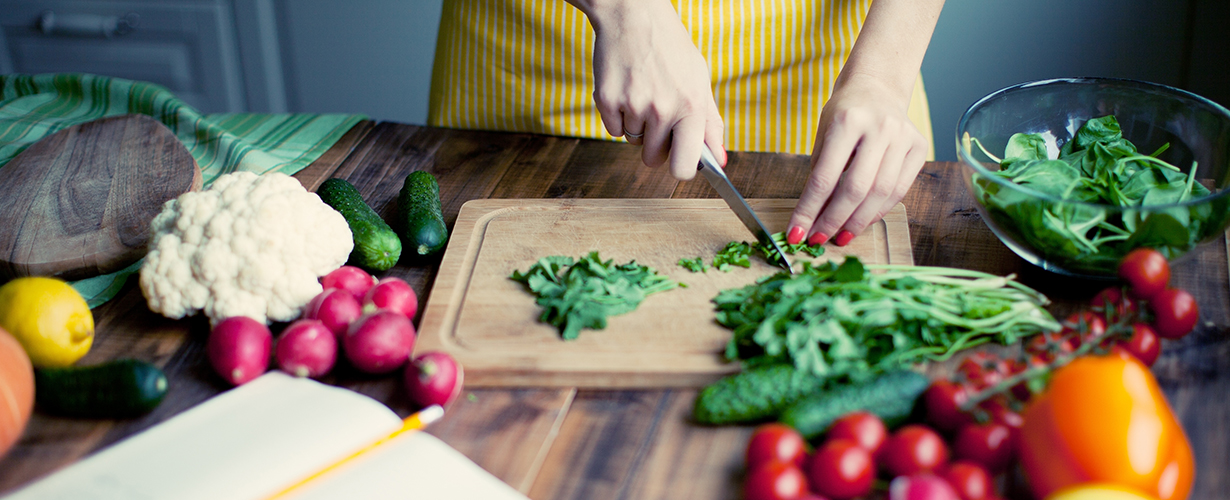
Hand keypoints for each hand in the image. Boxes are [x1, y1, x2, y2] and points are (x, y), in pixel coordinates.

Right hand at [577, 0, 726, 177]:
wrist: (633, 15)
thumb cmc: (670, 47)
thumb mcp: (700, 80)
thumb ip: (710, 123)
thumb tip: (719, 160)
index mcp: (692, 106)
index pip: (684, 168)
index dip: (679, 168)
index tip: (677, 159)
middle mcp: (663, 109)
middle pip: (653, 159)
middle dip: (656, 146)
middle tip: (658, 117)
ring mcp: (633, 106)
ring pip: (633, 142)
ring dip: (637, 126)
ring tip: (643, 93)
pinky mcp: (607, 101)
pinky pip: (613, 130)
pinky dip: (618, 116)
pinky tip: (627, 89)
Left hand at [786, 74, 928, 246]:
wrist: (877, 86)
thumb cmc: (844, 112)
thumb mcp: (823, 134)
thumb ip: (820, 173)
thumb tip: (812, 218)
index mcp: (848, 121)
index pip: (824, 176)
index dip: (809, 210)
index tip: (796, 232)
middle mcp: (880, 128)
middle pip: (856, 188)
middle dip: (834, 220)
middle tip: (819, 239)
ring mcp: (903, 137)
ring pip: (881, 193)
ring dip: (858, 221)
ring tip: (841, 236)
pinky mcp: (919, 147)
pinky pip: (900, 189)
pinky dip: (879, 210)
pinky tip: (863, 220)